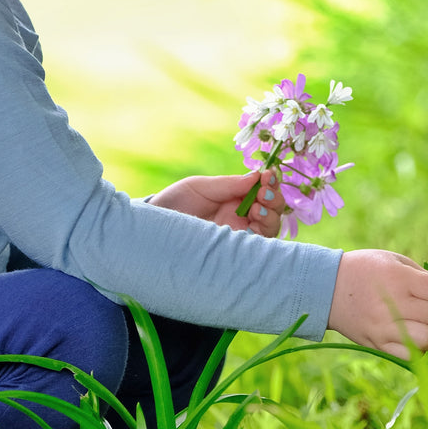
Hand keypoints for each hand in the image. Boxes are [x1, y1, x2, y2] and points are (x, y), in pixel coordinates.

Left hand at [148, 172, 285, 236]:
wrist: (153, 229)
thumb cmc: (174, 203)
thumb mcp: (199, 187)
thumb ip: (228, 184)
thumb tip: (257, 176)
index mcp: (235, 198)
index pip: (262, 190)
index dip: (270, 182)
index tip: (268, 175)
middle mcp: (241, 217)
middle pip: (272, 209)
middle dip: (274, 198)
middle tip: (264, 193)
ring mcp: (238, 235)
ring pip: (270, 227)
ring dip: (271, 215)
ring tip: (258, 208)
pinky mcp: (233, 253)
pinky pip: (258, 247)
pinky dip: (263, 233)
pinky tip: (255, 222)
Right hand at [327, 249, 427, 359]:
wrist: (325, 287)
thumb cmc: (364, 268)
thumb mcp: (393, 260)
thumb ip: (425, 276)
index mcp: (400, 278)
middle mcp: (395, 303)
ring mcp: (386, 326)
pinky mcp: (379, 343)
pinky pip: (413, 354)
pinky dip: (424, 348)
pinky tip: (421, 337)